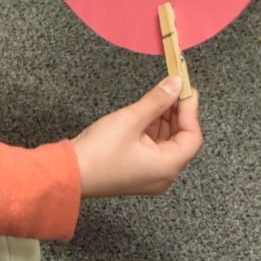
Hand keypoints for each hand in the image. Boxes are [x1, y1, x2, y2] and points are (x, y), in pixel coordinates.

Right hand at [71, 76, 202, 197]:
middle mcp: (163, 176)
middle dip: (177, 113)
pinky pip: (153, 149)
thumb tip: (175, 84)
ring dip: (164, 120)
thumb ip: (157, 100)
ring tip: (159, 96)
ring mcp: (149, 176)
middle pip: (181, 141)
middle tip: (173, 88)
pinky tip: (147, 112)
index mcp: (167, 167)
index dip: (190, 110)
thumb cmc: (99, 152)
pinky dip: (153, 130)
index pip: (192, 136)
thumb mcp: (131, 119)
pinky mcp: (136, 172)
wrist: (68, 173)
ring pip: (166, 143)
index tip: (185, 88)